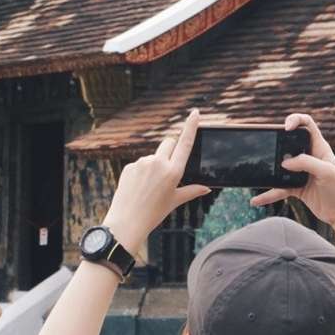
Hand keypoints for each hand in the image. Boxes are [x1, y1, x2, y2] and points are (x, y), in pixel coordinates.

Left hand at [104, 110, 211, 252]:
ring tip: (149, 186)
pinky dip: (142, 171)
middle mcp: (158, 163)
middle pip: (168, 142)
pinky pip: (140, 163)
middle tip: (168, 168)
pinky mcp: (130, 166)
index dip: (191, 126)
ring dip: (155, 163)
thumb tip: (207, 188)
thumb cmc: (154, 213)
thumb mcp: (175, 201)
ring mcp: (142, 163)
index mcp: (173, 171)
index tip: (195, 112)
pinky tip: (139, 187)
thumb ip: (192, 191)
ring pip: (154, 155)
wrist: (127, 222)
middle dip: (171, 149)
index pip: (185, 143)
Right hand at [250, 114, 334, 229]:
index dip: (295, 120)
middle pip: (288, 143)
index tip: (286, 128)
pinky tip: (257, 200)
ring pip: (280, 167)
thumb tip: (284, 162)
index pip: (307, 124)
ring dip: (269, 170)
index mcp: (319, 147)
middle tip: (269, 149)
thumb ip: (306, 163)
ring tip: (258, 174)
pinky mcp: (296, 188)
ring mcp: (301, 172)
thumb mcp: (327, 172)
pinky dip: (268, 194)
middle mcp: (309, 157)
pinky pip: (278, 188)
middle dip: (276, 144)